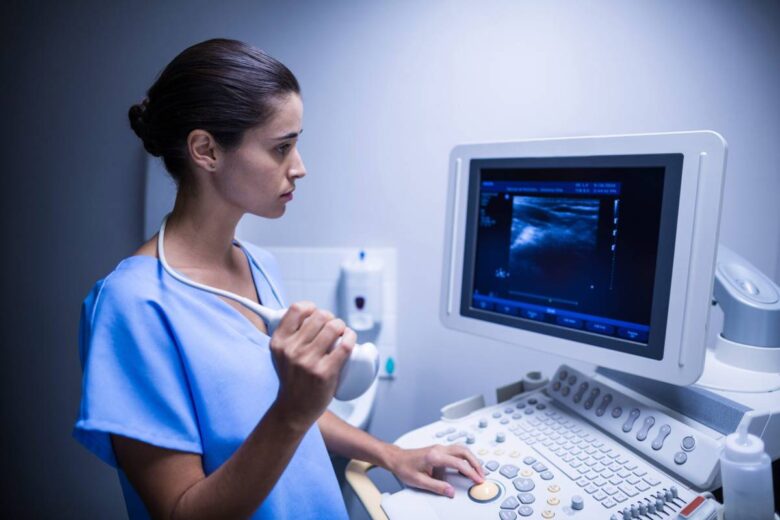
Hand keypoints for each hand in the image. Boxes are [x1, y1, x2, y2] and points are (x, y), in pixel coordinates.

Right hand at [269, 302, 356, 430]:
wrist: (294, 409)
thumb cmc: (293, 378)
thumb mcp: (281, 355)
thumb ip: (288, 335)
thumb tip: (308, 311)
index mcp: (279, 342)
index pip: (296, 309)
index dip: (310, 307)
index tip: (316, 314)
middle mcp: (292, 350)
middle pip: (319, 316)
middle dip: (330, 318)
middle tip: (332, 328)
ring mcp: (308, 361)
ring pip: (334, 327)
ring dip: (342, 327)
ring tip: (342, 334)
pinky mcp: (325, 372)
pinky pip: (345, 345)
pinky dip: (350, 337)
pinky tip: (349, 338)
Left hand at [386, 444, 484, 497]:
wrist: (396, 458)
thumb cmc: (404, 467)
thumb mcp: (419, 481)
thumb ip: (436, 486)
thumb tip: (450, 491)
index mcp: (435, 456)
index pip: (459, 463)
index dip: (470, 472)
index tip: (477, 480)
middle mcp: (439, 449)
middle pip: (464, 451)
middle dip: (476, 463)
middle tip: (482, 475)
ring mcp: (439, 448)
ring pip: (461, 449)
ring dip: (472, 459)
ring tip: (477, 471)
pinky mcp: (439, 449)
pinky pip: (456, 451)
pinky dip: (465, 457)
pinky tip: (467, 466)